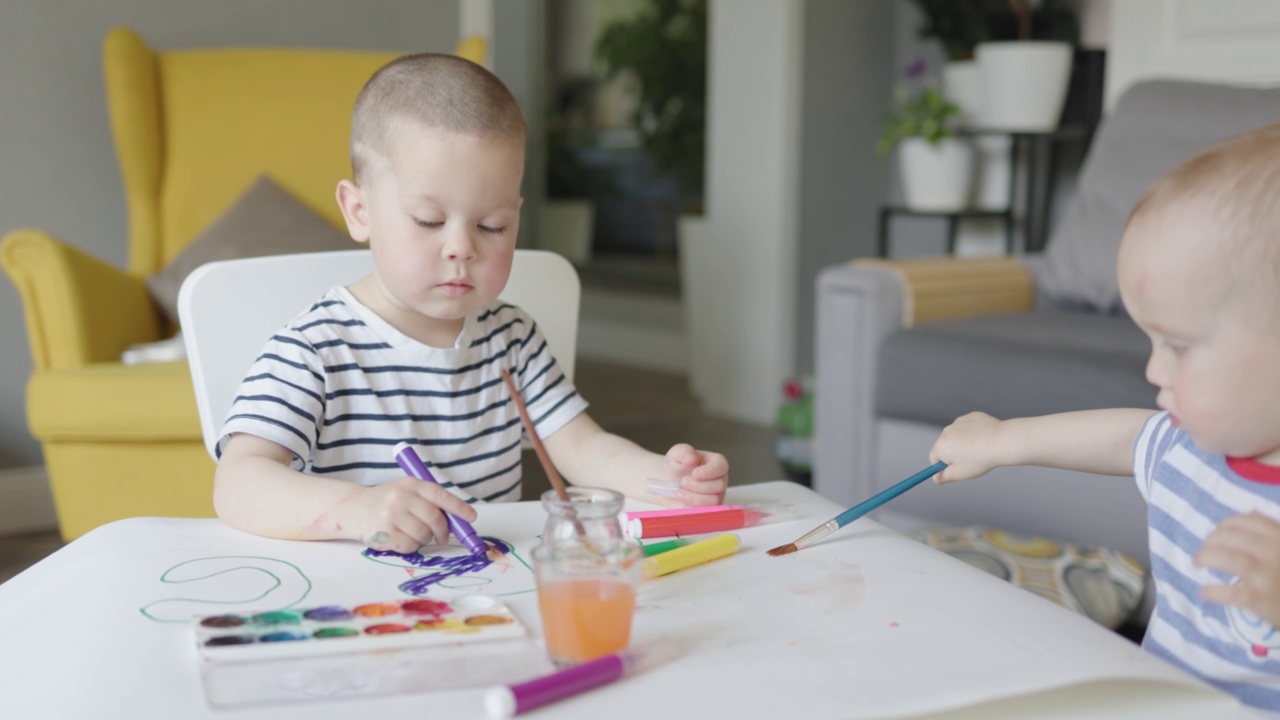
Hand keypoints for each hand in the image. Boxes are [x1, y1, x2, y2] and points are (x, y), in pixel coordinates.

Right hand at [334, 476, 478, 553]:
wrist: (353, 508)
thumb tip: (458, 520)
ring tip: (415, 533)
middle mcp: (401, 497)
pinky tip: (402, 538)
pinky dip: (411, 546)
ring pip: (424, 534)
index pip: (440, 495)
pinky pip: (410, 545)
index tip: (471, 517)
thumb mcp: (406, 491)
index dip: (459, 508)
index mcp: (411, 484)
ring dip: (425, 538)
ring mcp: (392, 515)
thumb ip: (429, 501)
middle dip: (444, 531)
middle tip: (443, 537)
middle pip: (435, 518)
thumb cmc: (387, 501)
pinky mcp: (385, 533)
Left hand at [662, 444, 728, 506]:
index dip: (709, 471)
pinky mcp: (708, 510)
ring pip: (713, 502)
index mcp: (715, 463)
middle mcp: (719, 480)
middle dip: (698, 486)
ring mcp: (715, 496)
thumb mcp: (677, 453)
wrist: (667, 481)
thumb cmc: (676, 465)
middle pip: (718, 487)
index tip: (694, 474)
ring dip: (693, 498)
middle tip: (682, 482)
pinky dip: (691, 508)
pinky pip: (705, 513)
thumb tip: (692, 458)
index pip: (721, 466)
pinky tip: (681, 501)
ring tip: (679, 492)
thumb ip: (684, 451)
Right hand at [928, 411, 1006, 482]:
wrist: (1001, 442)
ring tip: (979, 450)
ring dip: (963, 442)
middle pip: (945, 445)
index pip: (934, 458)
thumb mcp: (960, 474)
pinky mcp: (972, 416)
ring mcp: (959, 422)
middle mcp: (946, 431)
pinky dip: (974, 433)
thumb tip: (935, 478)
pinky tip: (985, 439)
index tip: (955, 470)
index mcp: (940, 446)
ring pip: (957, 435)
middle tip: (970, 461)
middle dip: (954, 453)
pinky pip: (968, 427)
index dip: (943, 466)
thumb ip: (944, 477)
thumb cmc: (980, 459)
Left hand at [1196, 511, 1279, 627]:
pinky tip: (1204, 591)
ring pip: (1228, 558)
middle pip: (1233, 537)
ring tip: (1196, 562)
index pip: (1248, 521)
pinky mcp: (1259, 598)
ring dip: (1207, 557)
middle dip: (1212, 540)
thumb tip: (1250, 512)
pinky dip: (1213, 591)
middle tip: (1203, 548)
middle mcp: (1274, 552)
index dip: (1227, 524)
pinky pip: (1230, 591)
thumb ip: (1273, 531)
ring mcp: (1266, 575)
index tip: (1217, 530)